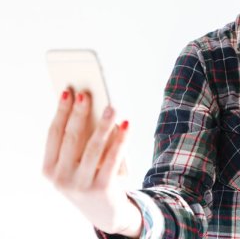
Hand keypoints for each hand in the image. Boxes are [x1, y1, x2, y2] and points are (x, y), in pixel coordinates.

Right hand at [42, 87, 139, 234]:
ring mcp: (80, 185)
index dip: (61, 111)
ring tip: (111, 106)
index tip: (67, 91)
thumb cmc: (89, 176)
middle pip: (71, 137)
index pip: (54, 133)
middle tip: (87, 93)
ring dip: (103, 124)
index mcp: (49, 169)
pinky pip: (113, 158)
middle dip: (79, 112)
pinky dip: (121, 139)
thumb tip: (89, 106)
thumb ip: (78, 140)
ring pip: (93, 146)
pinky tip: (126, 124)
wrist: (105, 212)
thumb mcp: (76, 163)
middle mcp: (61, 178)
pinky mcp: (102, 188)